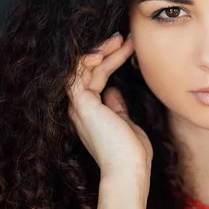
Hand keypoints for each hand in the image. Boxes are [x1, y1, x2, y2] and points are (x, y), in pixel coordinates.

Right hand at [66, 33, 152, 181]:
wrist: (128, 171)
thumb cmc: (131, 154)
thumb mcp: (125, 123)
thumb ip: (117, 107)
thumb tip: (114, 91)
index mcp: (91, 111)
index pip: (97, 76)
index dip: (112, 59)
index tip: (129, 47)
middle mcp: (81, 107)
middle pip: (89, 69)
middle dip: (108, 50)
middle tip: (125, 37)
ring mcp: (79, 105)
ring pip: (84, 67)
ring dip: (102, 51)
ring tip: (122, 39)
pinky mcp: (82, 104)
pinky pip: (77, 73)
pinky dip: (88, 59)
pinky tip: (104, 50)